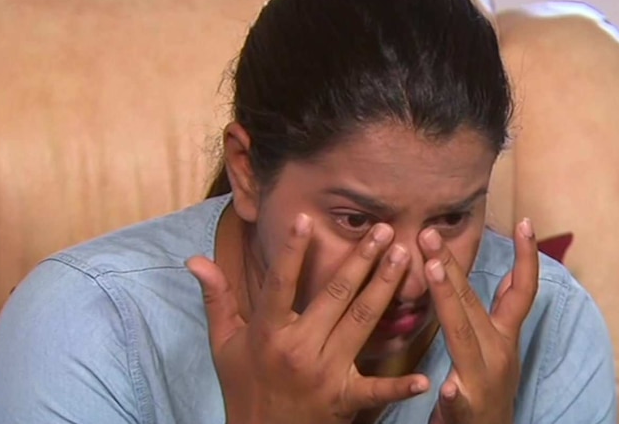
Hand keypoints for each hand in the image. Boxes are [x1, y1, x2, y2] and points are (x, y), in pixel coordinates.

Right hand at [186, 214, 429, 423]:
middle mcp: (298, 348)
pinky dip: (400, 387)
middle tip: (384, 229)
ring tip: (402, 257)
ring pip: (361, 322)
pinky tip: (424, 376)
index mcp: (268, 332)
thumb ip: (217, 298)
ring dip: (385, 287)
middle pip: (335, 295)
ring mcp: (324, 374)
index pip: (281, 283)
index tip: (308, 218)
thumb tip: (194, 259)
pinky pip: (375, 391)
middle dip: (362, 259)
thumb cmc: (244, 385)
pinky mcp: (344, 400)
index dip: (293, 251)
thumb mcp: (224, 343)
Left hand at [419, 218, 538, 423]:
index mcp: (503, 335)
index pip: (521, 291)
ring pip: (462, 335)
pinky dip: (454, 391)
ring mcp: (482, 379)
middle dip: (451, 265)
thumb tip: (513, 272)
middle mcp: (498, 352)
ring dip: (447, 301)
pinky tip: (447, 384)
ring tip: (431, 272)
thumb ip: (505, 310)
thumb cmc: (489, 384)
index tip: (524, 221)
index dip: (525, 257)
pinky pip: (459, 398)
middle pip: (474, 301)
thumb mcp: (501, 344)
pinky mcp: (466, 409)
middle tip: (429, 235)